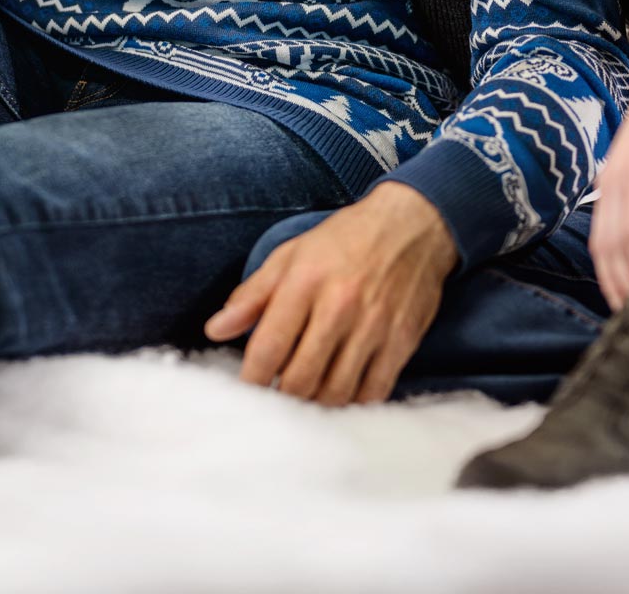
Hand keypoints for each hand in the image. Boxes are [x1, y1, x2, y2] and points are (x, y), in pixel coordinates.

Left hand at [204, 182, 458, 405]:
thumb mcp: (292, 254)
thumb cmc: (345, 239)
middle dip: (283, 396)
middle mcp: (339, 306)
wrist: (413, 224)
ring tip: (308, 394)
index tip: (248, 389)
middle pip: (300, 380)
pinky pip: (373, 392)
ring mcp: (374, 326)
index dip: (252, 380)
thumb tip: (215, 330)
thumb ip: (252, 295)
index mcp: (305, 281)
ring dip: (316, 403)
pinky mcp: (402, 341)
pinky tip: (342, 391)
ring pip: (336, 393)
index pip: (268, 348)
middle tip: (279, 395)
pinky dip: (353, 402)